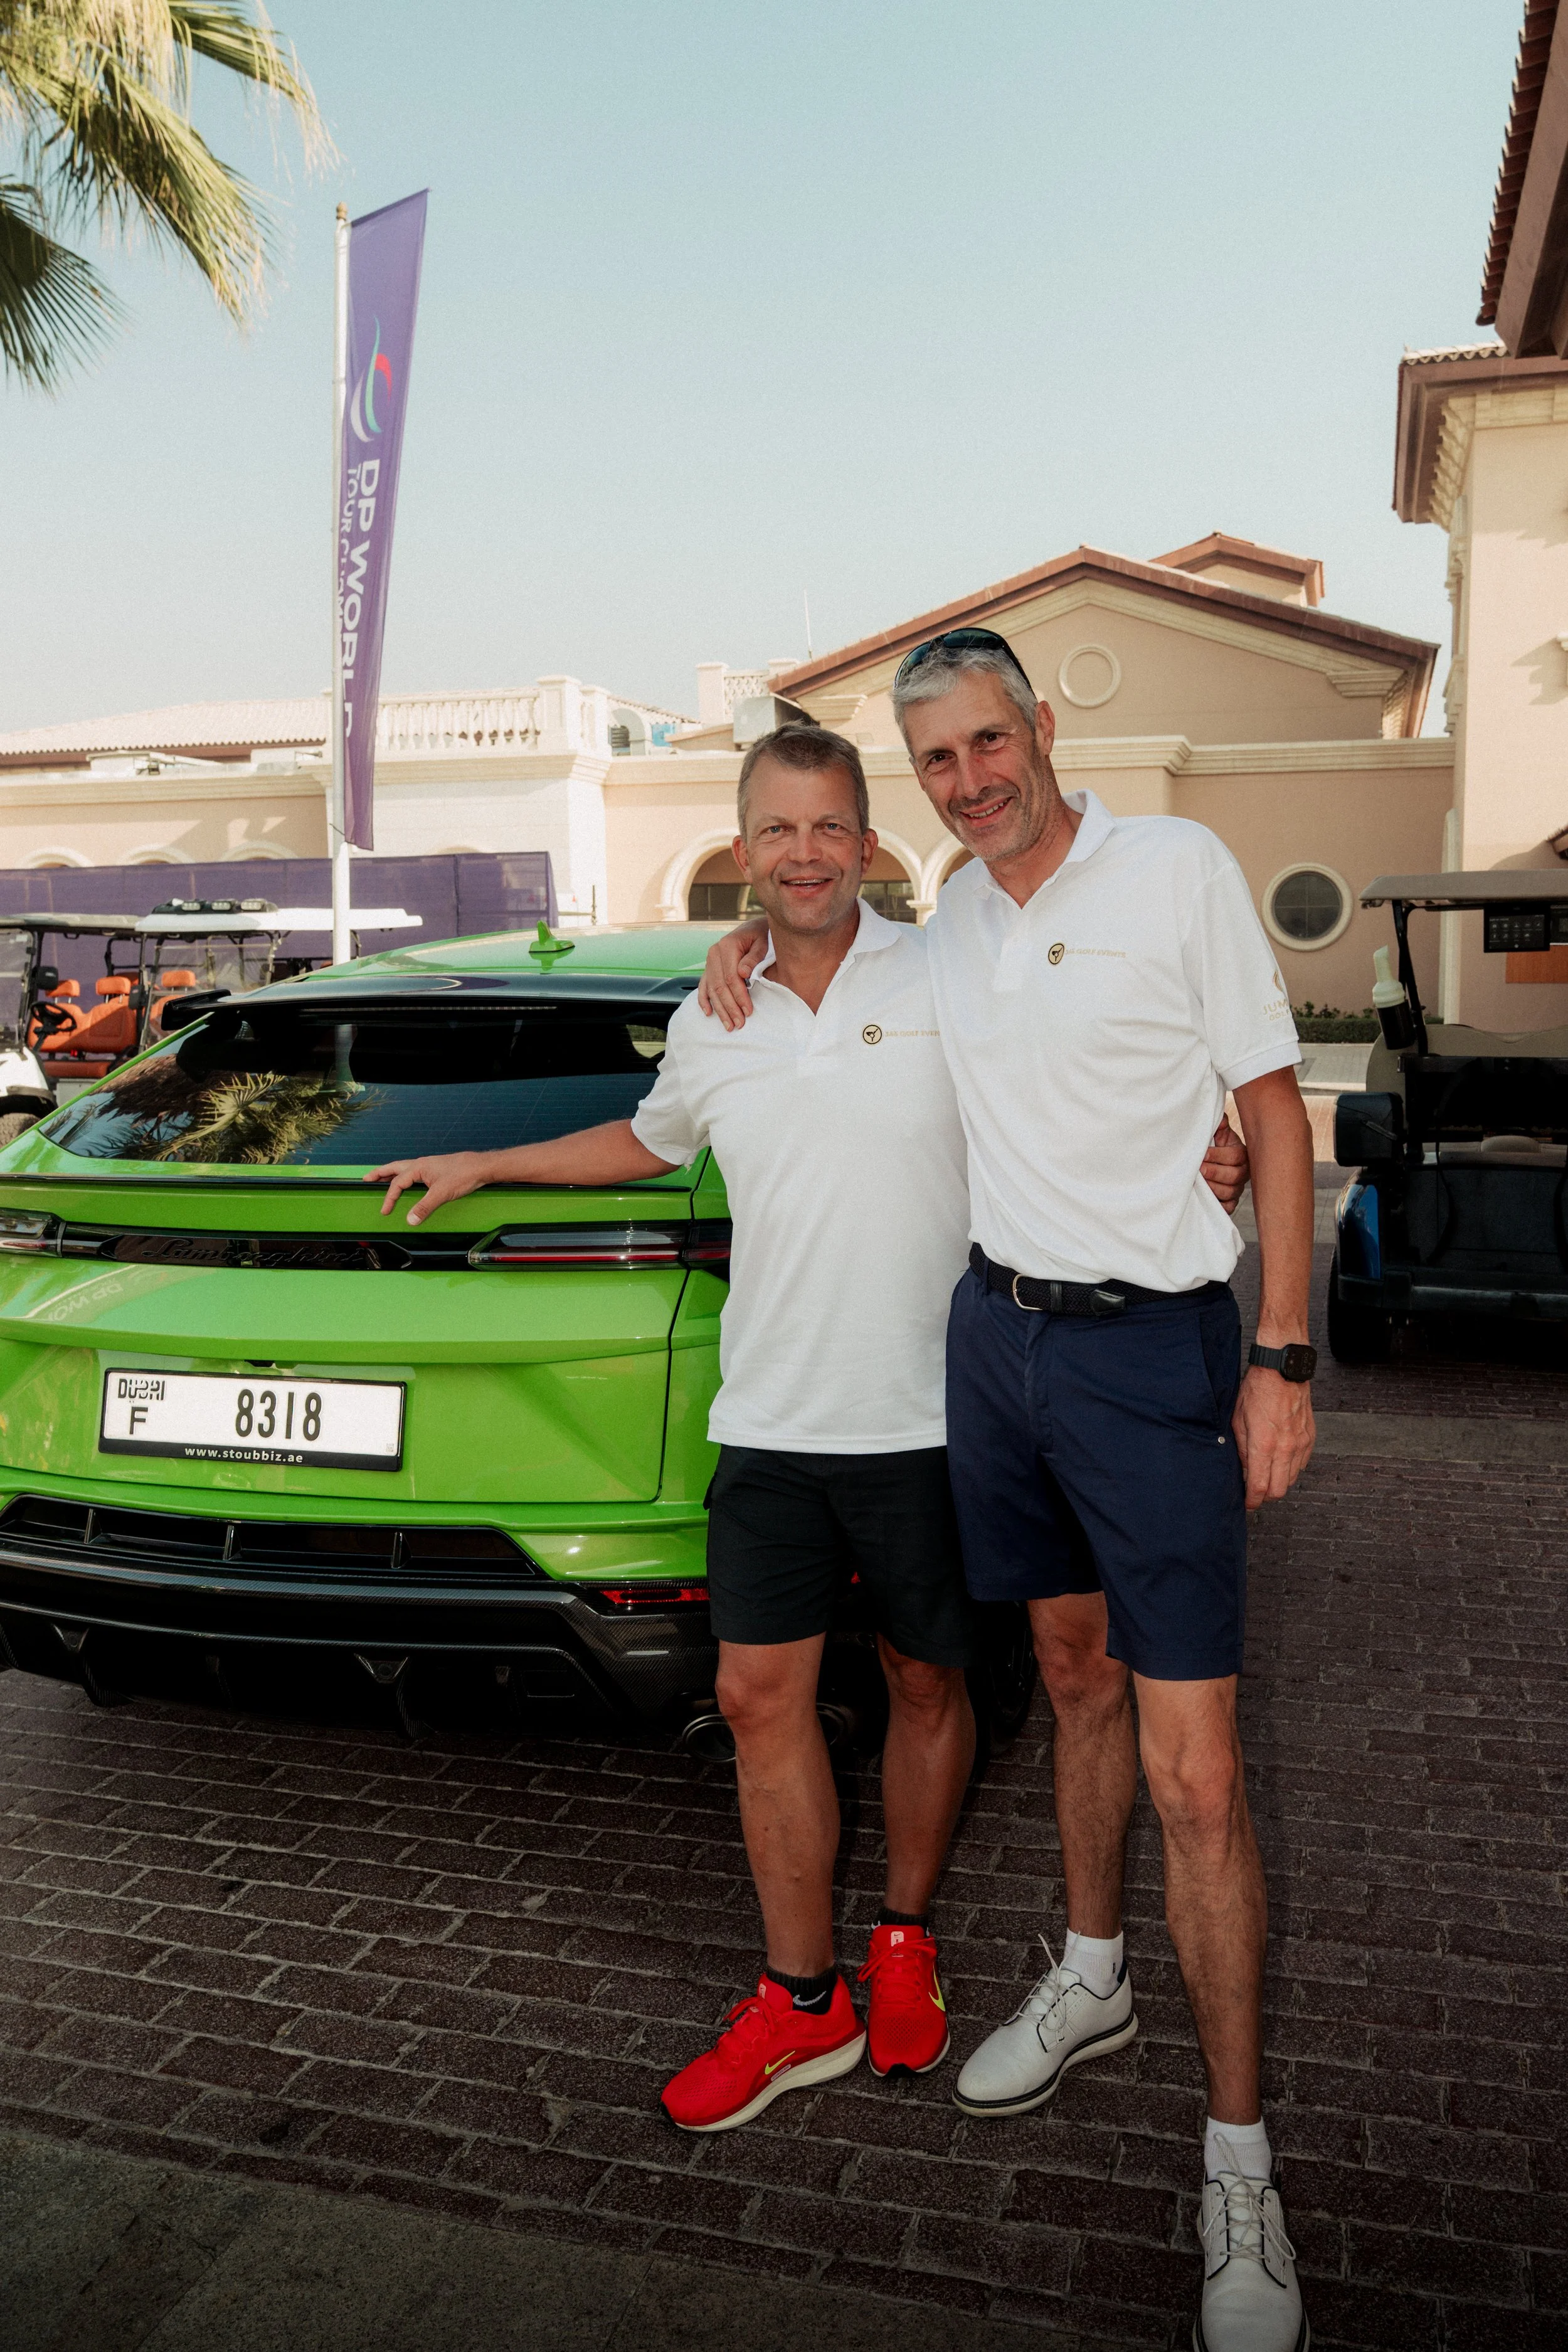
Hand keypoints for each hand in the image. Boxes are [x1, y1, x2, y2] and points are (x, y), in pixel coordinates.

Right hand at [366, 1151, 492, 1225]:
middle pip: (395, 1168)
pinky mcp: (436, 1169)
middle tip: (366, 1178)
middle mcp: (421, 1164)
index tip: (385, 1211)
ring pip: (404, 1168)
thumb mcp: (442, 1194)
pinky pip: (414, 1172)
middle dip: (380, 1173)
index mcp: (418, 1167)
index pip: (397, 1183)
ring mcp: (428, 1165)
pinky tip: (409, 1181)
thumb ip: (424, 1207)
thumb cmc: (463, 1175)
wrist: (480, 1167)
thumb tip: (410, 1220)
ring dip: (392, 1173)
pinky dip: (405, 1175)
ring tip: (382, 1177)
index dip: (389, 1198)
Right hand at [695, 919, 768, 1029]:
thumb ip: (754, 957)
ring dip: (719, 1009)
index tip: (748, 1011)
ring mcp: (710, 961)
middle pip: (719, 986)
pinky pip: (704, 985)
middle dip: (729, 1007)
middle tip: (739, 1023)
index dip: (739, 996)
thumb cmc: (763, 935)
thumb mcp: (763, 942)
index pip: (731, 977)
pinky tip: (709, 1013)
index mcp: (727, 945)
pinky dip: (704, 1000)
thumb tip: (743, 973)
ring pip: (711, 989)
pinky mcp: (710, 967)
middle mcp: (714, 953)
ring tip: (729, 1025)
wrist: (756, 928)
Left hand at [1201, 1115, 1248, 1215]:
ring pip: (1230, 1192)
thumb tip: (1219, 1118)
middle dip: (1215, 1172)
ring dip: (1213, 1188)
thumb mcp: (1218, 1134)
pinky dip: (1217, 1205)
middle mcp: (1242, 1173)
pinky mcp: (1230, 1203)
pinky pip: (1227, 1208)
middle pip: (1234, 1176)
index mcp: (1241, 1154)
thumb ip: (1219, 1126)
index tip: (1203, 1154)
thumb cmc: (1215, 1147)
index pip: (1235, 1156)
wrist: (1211, 1164)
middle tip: (1199, 1170)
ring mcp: (1237, 1189)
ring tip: (1198, 1184)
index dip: (1218, 1155)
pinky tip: (1205, 1199)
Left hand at [1231, 1367, 1314, 1508]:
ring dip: (1279, 1482)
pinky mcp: (1310, 1438)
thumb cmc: (1257, 1389)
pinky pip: (1302, 1464)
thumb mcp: (1237, 1419)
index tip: (1247, 1504)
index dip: (1252, 1501)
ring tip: (1266, 1473)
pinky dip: (1291, 1468)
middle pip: (1279, 1491)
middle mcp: (1285, 1448)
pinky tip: (1280, 1459)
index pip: (1259, 1487)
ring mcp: (1300, 1444)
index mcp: (1263, 1445)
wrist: (1282, 1370)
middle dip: (1265, 1496)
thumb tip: (1243, 1468)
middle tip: (1255, 1492)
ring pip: (1292, 1479)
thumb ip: (1240, 1448)